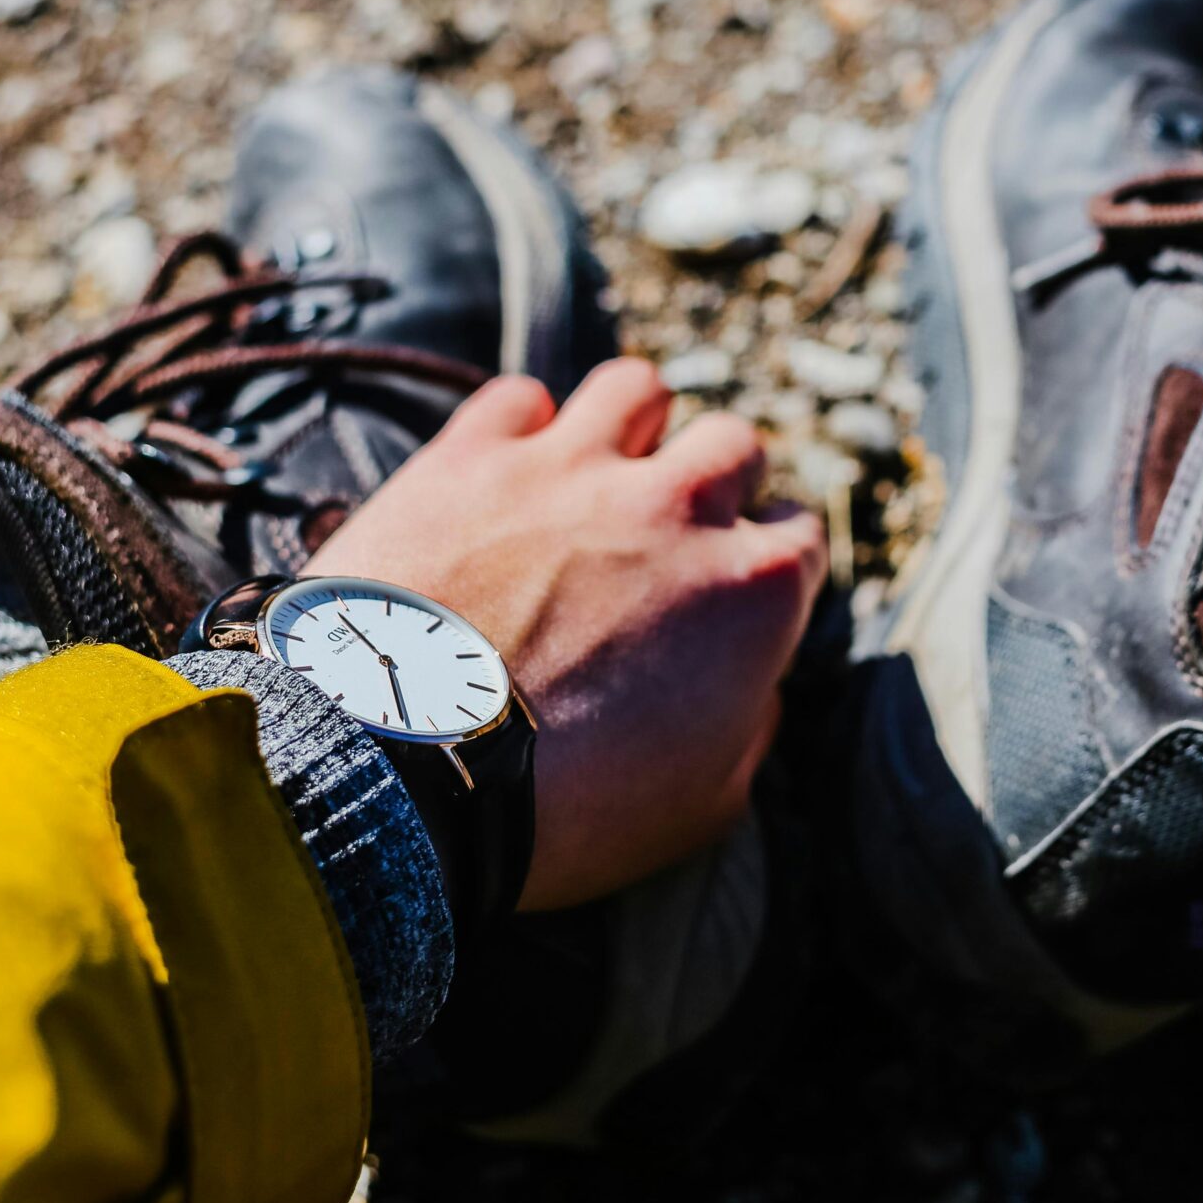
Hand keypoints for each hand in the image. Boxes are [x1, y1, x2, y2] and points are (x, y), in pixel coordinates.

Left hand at [303, 359, 827, 911]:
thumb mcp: (701, 807)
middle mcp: (675, 505)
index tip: (734, 592)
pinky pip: (519, 397)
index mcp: (750, 590)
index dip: (769, 564)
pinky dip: (520, 428)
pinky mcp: (471, 454)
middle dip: (715, 482)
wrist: (402, 775)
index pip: (800, 536)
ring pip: (636, 389)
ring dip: (631, 427)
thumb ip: (748, 730)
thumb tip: (749, 691)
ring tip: (599, 474)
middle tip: (671, 532)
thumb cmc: (559, 813)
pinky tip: (505, 475)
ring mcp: (571, 467)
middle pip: (733, 443)